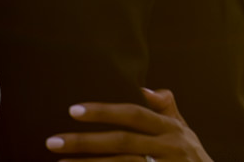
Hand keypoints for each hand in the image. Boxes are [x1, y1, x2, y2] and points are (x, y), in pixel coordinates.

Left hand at [46, 88, 213, 161]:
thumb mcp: (184, 129)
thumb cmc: (190, 156)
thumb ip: (165, 108)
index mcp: (170, 128)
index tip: (74, 110)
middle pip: (122, 141)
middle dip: (85, 141)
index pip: (134, 114)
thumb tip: (144, 88)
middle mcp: (167, 147)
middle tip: (52, 140)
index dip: (105, 111)